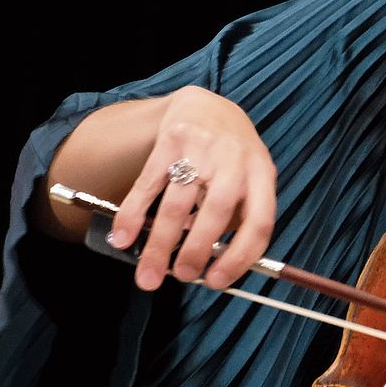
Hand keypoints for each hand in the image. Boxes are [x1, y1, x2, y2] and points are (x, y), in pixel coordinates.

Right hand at [112, 87, 276, 291]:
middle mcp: (234, 160)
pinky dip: (133, 215)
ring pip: (177, 204)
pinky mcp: (170, 140)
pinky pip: (148, 185)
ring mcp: (201, 148)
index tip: (216, 282)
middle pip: (215, 213)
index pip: (258, 223)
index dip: (238, 258)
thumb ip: (238, 217)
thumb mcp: (250, 178)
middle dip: (195, 252)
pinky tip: (123, 238)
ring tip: (148, 274)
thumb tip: (210, 267)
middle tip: (181, 277)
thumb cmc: (230, 155)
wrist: (206, 104)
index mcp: (262, 174)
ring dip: (159, 245)